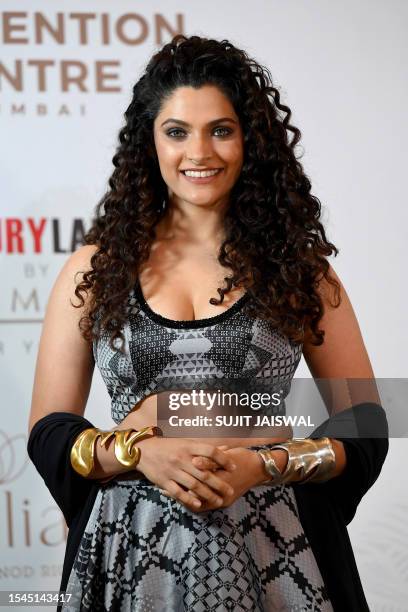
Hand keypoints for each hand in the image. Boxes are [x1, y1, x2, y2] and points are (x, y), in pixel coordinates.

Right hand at [135, 437, 236, 511]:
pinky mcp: (163, 481)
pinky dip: (189, 499)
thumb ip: (205, 448)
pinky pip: (178, 492)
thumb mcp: (186, 442)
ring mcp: (172, 471)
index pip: (210, 452)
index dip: (223, 459)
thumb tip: (226, 447)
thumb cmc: (168, 446)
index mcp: (188, 447)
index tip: (233, 467)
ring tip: (218, 501)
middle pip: (204, 473)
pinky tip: (198, 504)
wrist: (143, 450)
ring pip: (194, 485)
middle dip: (219, 483)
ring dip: (208, 494)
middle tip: (230, 491)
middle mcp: (182, 459)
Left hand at [160, 446, 288, 511]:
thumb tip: (194, 461)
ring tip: (166, 492)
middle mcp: (221, 496)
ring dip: (181, 498)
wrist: (258, 468)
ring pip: (197, 504)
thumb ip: (209, 461)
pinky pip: (202, 505)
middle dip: (177, 491)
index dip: (180, 481)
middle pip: (194, 498)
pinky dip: (190, 501)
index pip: (196, 485)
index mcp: (222, 483)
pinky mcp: (222, 501)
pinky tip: (180, 495)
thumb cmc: (241, 459)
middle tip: (162, 485)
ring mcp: (222, 501)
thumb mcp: (226, 457)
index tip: (167, 474)